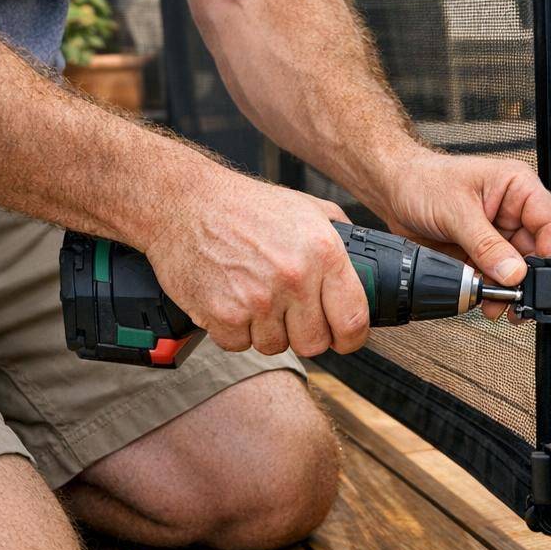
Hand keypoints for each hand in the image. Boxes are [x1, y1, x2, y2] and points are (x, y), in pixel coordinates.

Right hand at [144, 170, 369, 355]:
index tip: (345, 338)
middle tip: (293, 316)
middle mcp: (294, 279)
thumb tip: (365, 269)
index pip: (353, 320)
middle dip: (306, 334)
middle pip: (314, 343)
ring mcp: (257, 300)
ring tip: (258, 299)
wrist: (185, 203)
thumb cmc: (247, 207)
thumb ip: (341, 240)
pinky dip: (236, 331)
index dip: (351, 338)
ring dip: (269, 331)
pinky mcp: (222, 314)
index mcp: (323, 254)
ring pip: (275, 346)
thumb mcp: (308, 209)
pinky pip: (240, 345)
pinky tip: (233, 302)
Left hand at [379, 152, 550, 318]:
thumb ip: (486, 244)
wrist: (393, 191)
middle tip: (518, 299)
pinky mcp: (483, 252)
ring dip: (510, 290)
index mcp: (518, 188)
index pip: (550, 222)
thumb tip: (513, 272)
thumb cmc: (424, 181)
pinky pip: (496, 277)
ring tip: (499, 305)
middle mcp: (514, 211)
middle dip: (528, 279)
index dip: (550, 252)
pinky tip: (485, 299)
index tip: (538, 277)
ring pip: (518, 269)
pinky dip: (492, 291)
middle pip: (537, 251)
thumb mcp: (457, 211)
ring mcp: (499, 234)